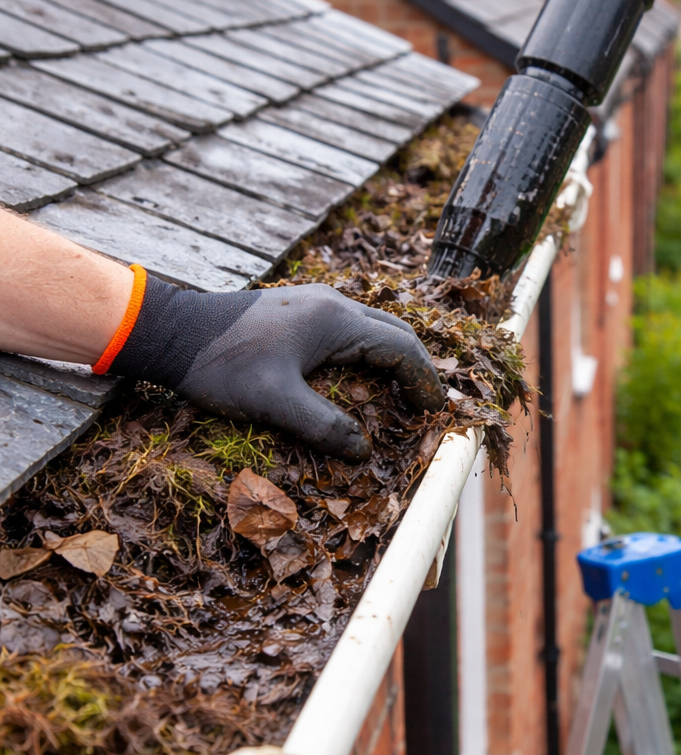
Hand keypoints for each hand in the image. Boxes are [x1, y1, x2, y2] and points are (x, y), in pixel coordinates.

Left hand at [106, 279, 443, 460]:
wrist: (173, 331)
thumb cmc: (222, 364)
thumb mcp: (273, 401)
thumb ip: (322, 425)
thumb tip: (362, 451)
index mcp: (336, 321)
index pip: (401, 347)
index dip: (423, 381)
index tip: (433, 412)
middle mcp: (333, 304)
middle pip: (394, 331)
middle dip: (415, 368)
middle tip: (424, 405)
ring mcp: (314, 303)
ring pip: (372, 327)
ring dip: (391, 358)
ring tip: (398, 394)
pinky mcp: (297, 311)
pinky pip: (349, 328)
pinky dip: (366, 352)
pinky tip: (356, 377)